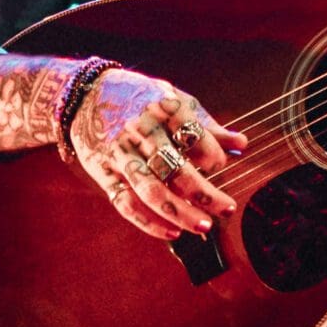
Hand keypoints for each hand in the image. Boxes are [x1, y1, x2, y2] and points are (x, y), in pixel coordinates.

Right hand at [64, 66, 244, 241]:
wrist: (84, 95)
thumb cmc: (138, 97)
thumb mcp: (172, 98)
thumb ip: (206, 124)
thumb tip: (241, 144)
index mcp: (161, 107)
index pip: (194, 135)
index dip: (212, 154)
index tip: (219, 165)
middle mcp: (140, 131)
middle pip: (176, 168)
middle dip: (204, 193)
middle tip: (227, 208)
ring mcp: (120, 154)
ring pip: (152, 191)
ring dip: (180, 212)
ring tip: (204, 225)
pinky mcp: (105, 173)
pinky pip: (126, 204)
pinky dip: (149, 222)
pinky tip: (172, 231)